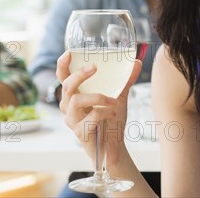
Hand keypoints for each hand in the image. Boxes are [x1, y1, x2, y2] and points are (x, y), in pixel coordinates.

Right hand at [56, 51, 141, 167]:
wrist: (114, 146)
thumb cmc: (111, 120)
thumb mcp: (119, 96)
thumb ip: (125, 80)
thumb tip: (137, 62)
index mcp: (75, 94)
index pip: (63, 77)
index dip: (62, 65)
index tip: (68, 53)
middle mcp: (68, 106)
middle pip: (66, 86)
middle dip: (80, 74)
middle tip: (94, 67)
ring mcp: (72, 120)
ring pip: (76, 100)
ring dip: (97, 96)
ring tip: (113, 100)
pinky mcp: (79, 132)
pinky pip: (90, 117)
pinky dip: (104, 112)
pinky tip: (112, 113)